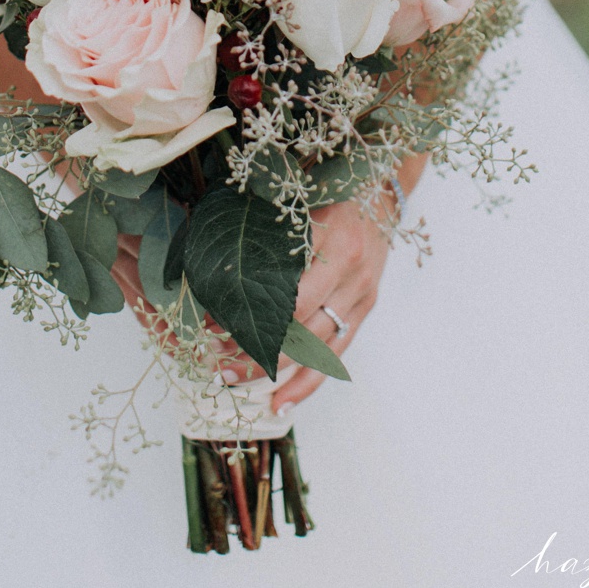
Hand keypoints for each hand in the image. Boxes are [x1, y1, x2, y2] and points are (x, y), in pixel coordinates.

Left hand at [109, 195, 389, 401]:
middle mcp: (351, 276)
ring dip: (272, 372)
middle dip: (252, 350)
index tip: (210, 323)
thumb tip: (207, 254)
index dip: (249, 316)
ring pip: (316, 351)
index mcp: (333, 243)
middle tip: (211, 361)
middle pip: (299, 330)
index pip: (289, 296)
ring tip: (231, 382)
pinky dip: (307, 383)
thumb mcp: (293, 195)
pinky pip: (335, 355)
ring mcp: (361, 297)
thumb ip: (261, 223)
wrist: (381, 186)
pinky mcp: (363, 310)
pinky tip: (280, 403)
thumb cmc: (324, 185)